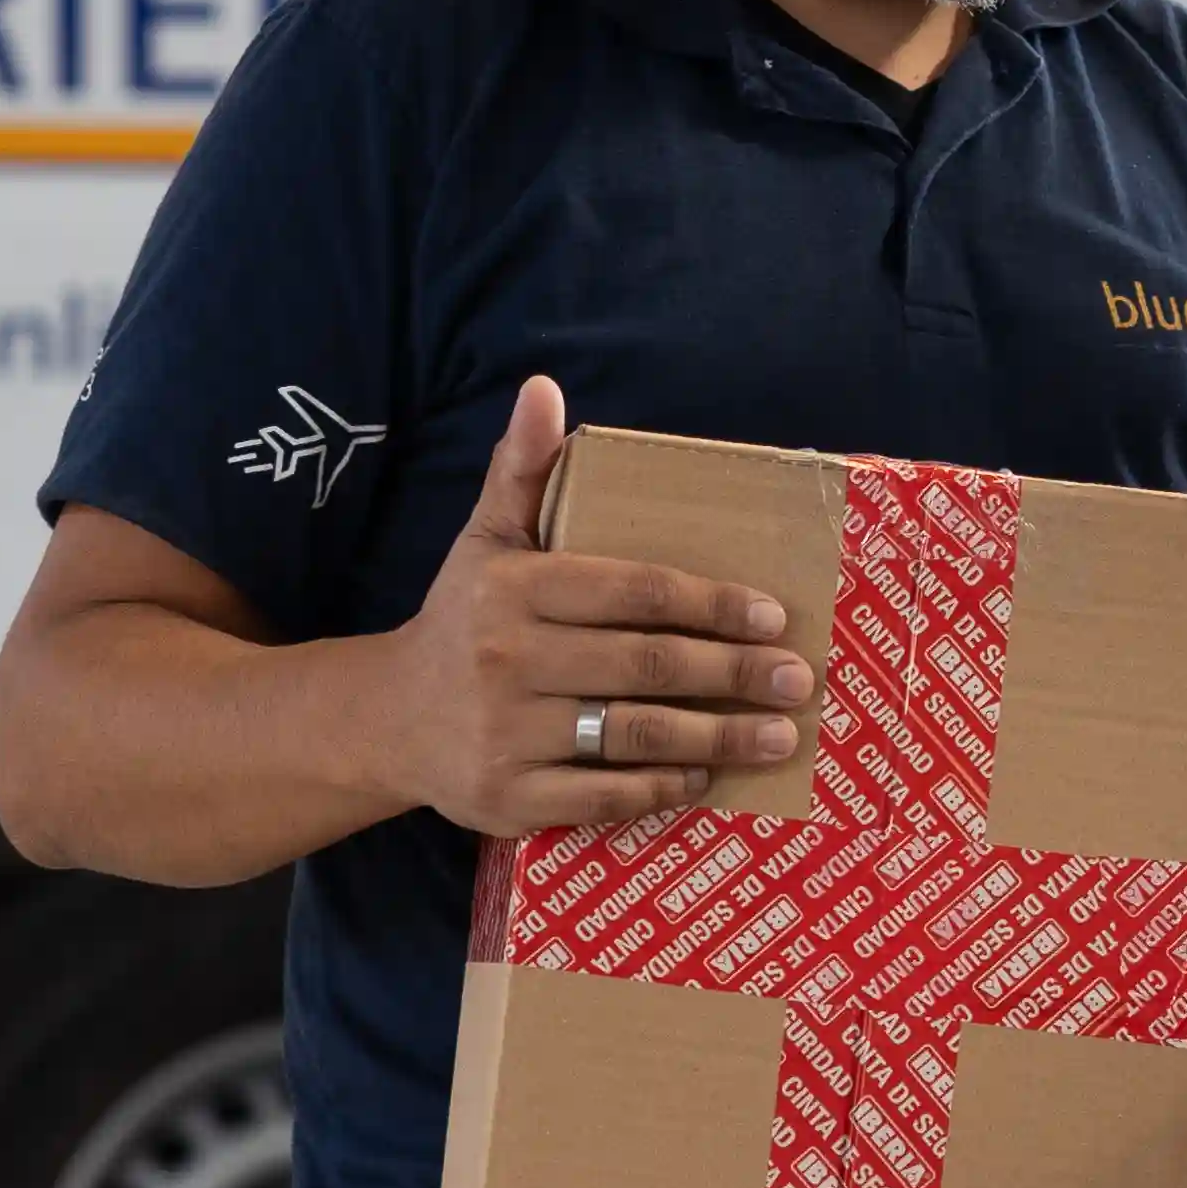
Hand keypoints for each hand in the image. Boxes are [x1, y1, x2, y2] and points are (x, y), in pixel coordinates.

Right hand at [360, 375, 811, 837]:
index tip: (774, 618)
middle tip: (798, 681)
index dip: (712, 604)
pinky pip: (604, 797)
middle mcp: (508, 659)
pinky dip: (661, 789)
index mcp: (514, 589)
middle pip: (647, 665)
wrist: (388, 721)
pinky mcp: (508, 799)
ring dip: (719, 738)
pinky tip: (704, 778)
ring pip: (635, 735)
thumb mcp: (485, 540)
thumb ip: (523, 470)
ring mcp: (507, 735)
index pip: (635, 592)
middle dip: (734, 674)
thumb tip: (542, 387)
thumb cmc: (461, 621)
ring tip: (779, 736)